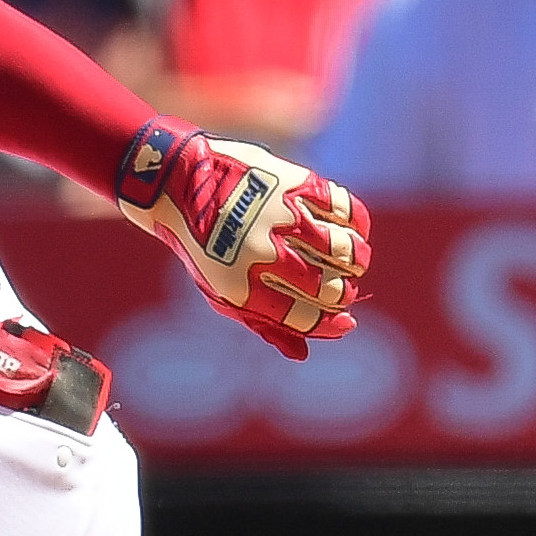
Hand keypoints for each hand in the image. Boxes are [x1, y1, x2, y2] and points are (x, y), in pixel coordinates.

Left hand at [115, 120, 369, 357]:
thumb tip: (305, 353)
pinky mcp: (294, 182)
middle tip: (343, 288)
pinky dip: (356, 223)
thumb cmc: (205, 244)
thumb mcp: (222, 291)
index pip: (304, 316)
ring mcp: (281, 215)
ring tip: (353, 262)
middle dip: (344, 293)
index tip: (342, 320)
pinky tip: (353, 231)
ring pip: (342, 248)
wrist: (178, 182)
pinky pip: (344, 207)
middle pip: (327, 287)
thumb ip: (263, 324)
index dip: (330, 323)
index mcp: (242, 286)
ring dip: (357, 260)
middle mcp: (263, 252)